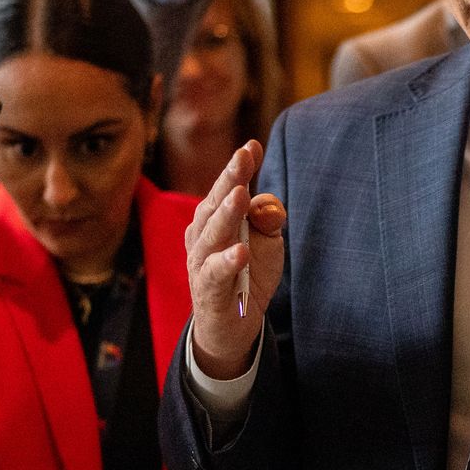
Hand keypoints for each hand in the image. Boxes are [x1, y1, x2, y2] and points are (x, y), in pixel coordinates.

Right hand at [185, 139, 285, 377]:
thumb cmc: (247, 274)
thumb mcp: (267, 242)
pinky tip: (241, 251)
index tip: (253, 144)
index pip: (227, 187)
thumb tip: (268, 204)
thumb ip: (268, 219)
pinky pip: (215, 273)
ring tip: (241, 194)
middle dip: (230, 179)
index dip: (239, 167)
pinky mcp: (207, 290)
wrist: (233, 325)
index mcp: (215, 218)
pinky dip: (227, 261)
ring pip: (212, 234)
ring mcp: (201, 262)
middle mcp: (202, 235)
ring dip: (227, 214)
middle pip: (215, 203)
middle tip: (243, 157)